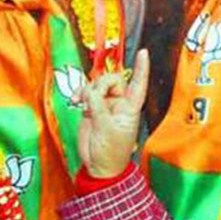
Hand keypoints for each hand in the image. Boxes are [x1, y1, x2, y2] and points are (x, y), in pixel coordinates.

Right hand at [79, 51, 147, 179]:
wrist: (98, 167)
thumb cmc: (111, 153)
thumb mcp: (107, 129)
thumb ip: (99, 108)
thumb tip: (91, 92)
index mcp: (130, 108)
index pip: (138, 84)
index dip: (142, 68)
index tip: (143, 52)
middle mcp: (118, 103)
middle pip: (112, 80)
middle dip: (102, 83)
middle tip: (93, 96)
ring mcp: (104, 105)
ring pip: (97, 85)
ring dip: (88, 89)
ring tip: (81, 102)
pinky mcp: (90, 109)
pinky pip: (85, 93)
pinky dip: (80, 94)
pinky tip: (76, 101)